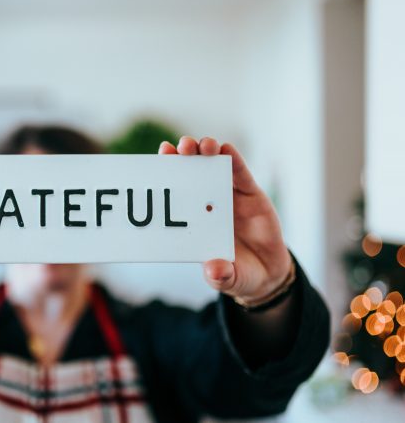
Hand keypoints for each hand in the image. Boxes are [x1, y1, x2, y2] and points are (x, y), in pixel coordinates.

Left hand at [158, 137, 292, 301]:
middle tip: (178, 148)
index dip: (166, 175)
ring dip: (205, 151)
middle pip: (190, 172)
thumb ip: (221, 276)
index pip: (175, 193)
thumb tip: (214, 270)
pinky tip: (225, 149)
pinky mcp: (250, 193)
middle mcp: (207, 203)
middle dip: (182, 156)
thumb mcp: (228, 278)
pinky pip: (240, 173)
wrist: (267, 272)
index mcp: (193, 220)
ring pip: (213, 166)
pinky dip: (233, 159)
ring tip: (200, 146)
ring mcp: (228, 196)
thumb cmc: (237, 273)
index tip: (158, 161)